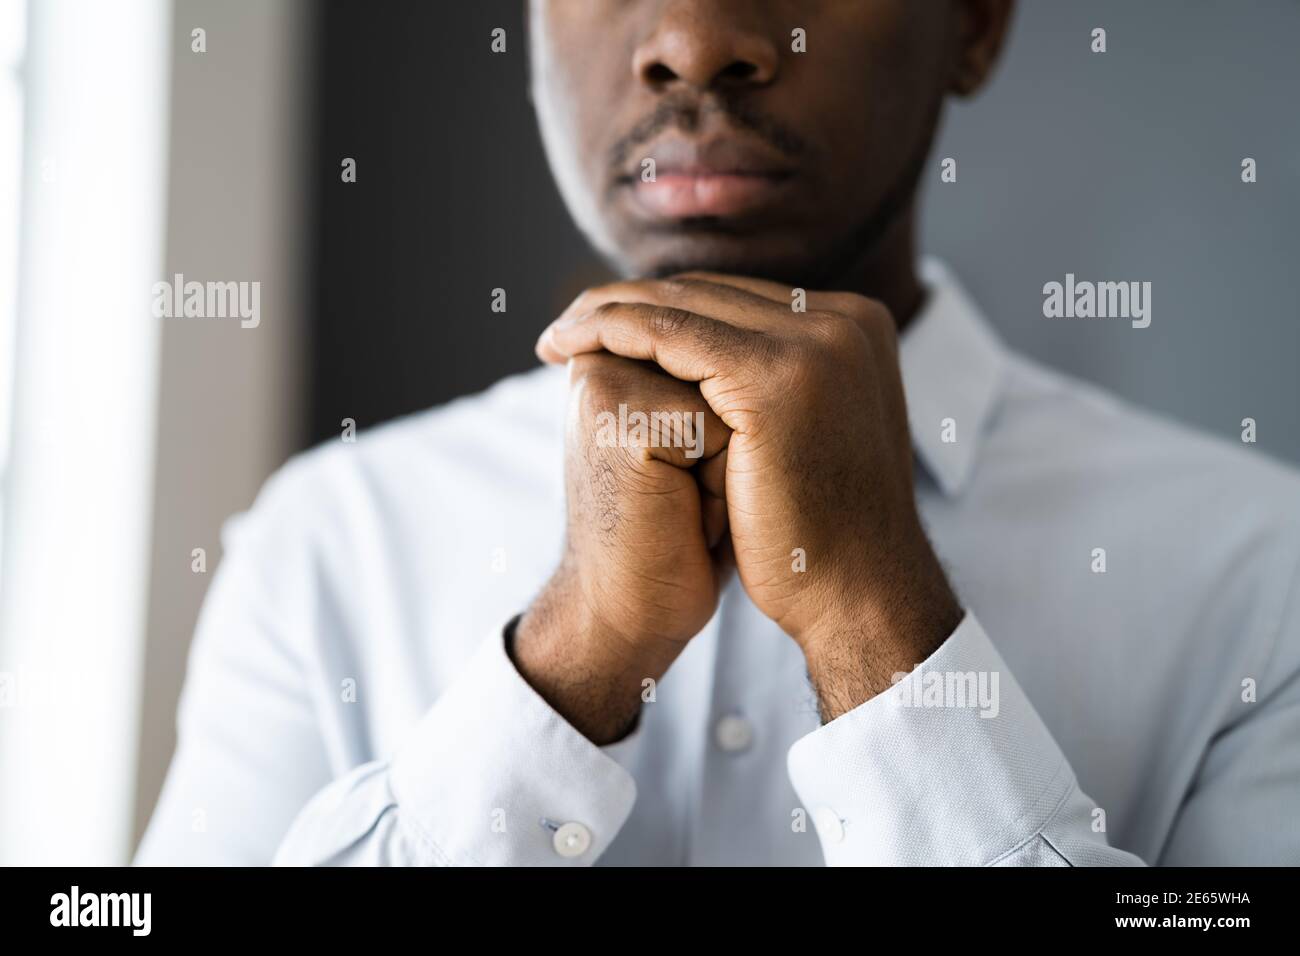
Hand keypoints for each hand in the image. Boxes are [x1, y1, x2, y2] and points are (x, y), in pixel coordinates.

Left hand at [536, 273, 961, 720]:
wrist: (857, 595)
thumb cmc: (820, 534)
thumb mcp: (806, 436)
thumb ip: (774, 387)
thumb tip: (712, 368)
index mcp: (857, 327)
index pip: (736, 298)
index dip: (664, 308)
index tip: (602, 325)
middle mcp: (846, 321)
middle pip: (709, 293)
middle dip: (629, 303)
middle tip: (564, 324)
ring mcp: (818, 344)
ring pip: (684, 305)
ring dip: (608, 313)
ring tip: (556, 336)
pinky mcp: (779, 376)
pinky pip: (671, 336)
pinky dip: (614, 332)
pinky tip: (571, 345)